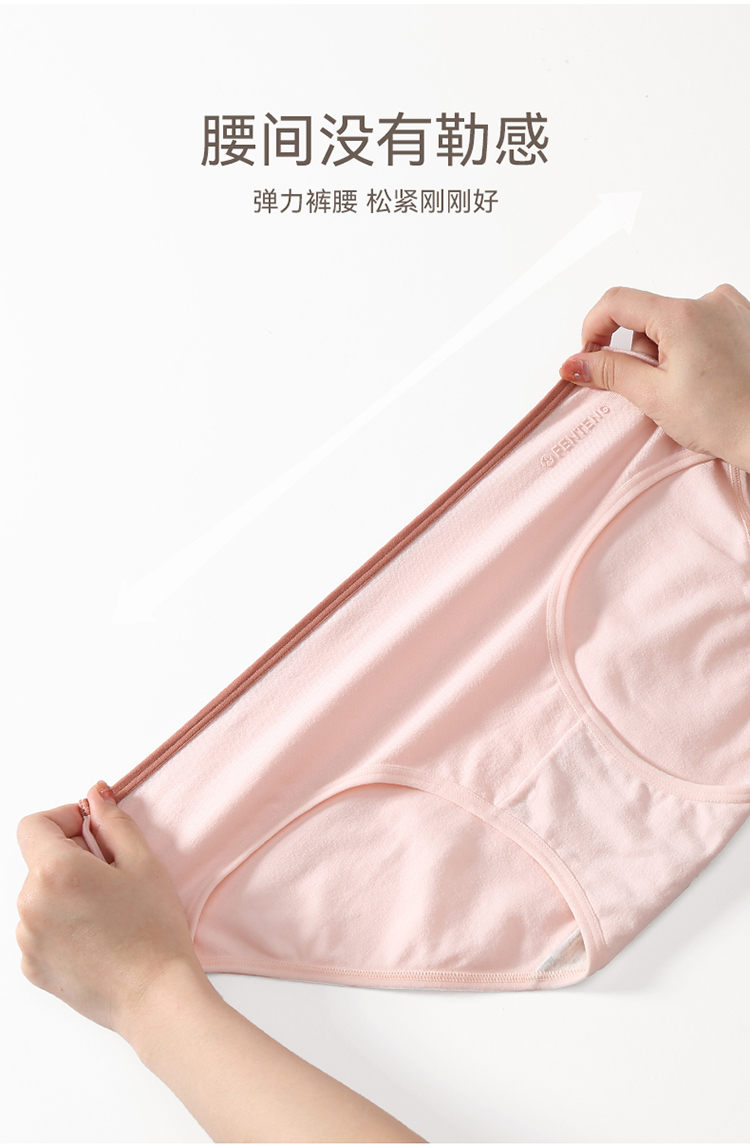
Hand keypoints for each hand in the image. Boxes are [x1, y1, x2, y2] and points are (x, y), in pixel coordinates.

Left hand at [16, 781, 206, 1038]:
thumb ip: (112, 821)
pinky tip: (96, 936)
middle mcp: (29, 904)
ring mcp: (26, 939)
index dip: (64, 819)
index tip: (92, 832)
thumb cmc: (154, 930)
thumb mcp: (142, 862)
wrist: (154, 995)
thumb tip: (94, 795)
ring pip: (39, 896)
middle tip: (113, 877)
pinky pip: (38, 929)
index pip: (34, 824)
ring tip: (106, 911)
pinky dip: (60, 924)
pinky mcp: (31, 967)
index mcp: (54, 871)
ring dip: (65, 892)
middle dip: (71, 858)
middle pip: (39, 861)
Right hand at [559, 283, 749, 472]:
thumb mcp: (655, 397)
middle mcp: (709, 301)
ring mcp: (731, 308)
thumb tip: (576, 363)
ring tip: (690, 387)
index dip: (593, 328)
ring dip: (668, 352)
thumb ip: (610, 373)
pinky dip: (693, 348)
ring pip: (674, 323)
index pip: (616, 302)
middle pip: (646, 316)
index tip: (589, 355)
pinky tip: (707, 377)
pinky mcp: (745, 319)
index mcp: (682, 316)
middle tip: (658, 388)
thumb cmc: (728, 419)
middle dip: (641, 352)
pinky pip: (701, 324)